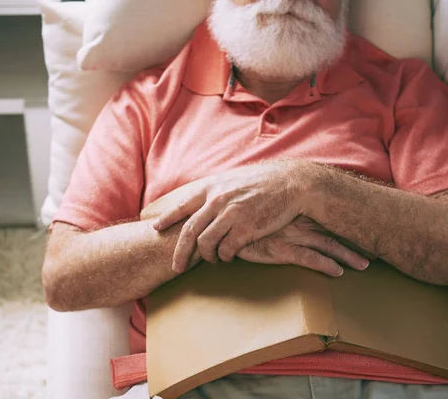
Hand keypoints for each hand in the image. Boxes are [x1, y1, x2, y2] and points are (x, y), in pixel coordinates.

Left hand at [152, 162, 306, 272]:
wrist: (291, 184)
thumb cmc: (264, 182)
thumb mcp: (233, 179)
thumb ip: (217, 190)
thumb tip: (202, 199)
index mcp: (212, 188)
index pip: (183, 206)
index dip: (168, 218)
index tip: (155, 228)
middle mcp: (218, 200)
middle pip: (190, 232)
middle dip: (180, 252)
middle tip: (176, 267)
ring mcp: (231, 214)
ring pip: (207, 244)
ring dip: (207, 257)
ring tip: (212, 260)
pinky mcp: (246, 228)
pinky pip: (227, 250)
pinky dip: (225, 256)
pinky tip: (229, 257)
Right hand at [237, 216, 368, 275]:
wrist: (222, 221)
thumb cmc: (244, 216)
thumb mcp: (266, 210)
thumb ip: (280, 211)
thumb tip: (291, 214)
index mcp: (296, 211)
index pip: (329, 217)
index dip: (349, 224)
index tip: (366, 228)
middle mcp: (298, 222)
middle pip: (334, 231)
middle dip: (356, 240)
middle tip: (376, 248)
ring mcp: (290, 235)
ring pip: (327, 245)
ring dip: (347, 255)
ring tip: (365, 265)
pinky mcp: (280, 250)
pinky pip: (308, 258)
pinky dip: (325, 265)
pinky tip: (338, 272)